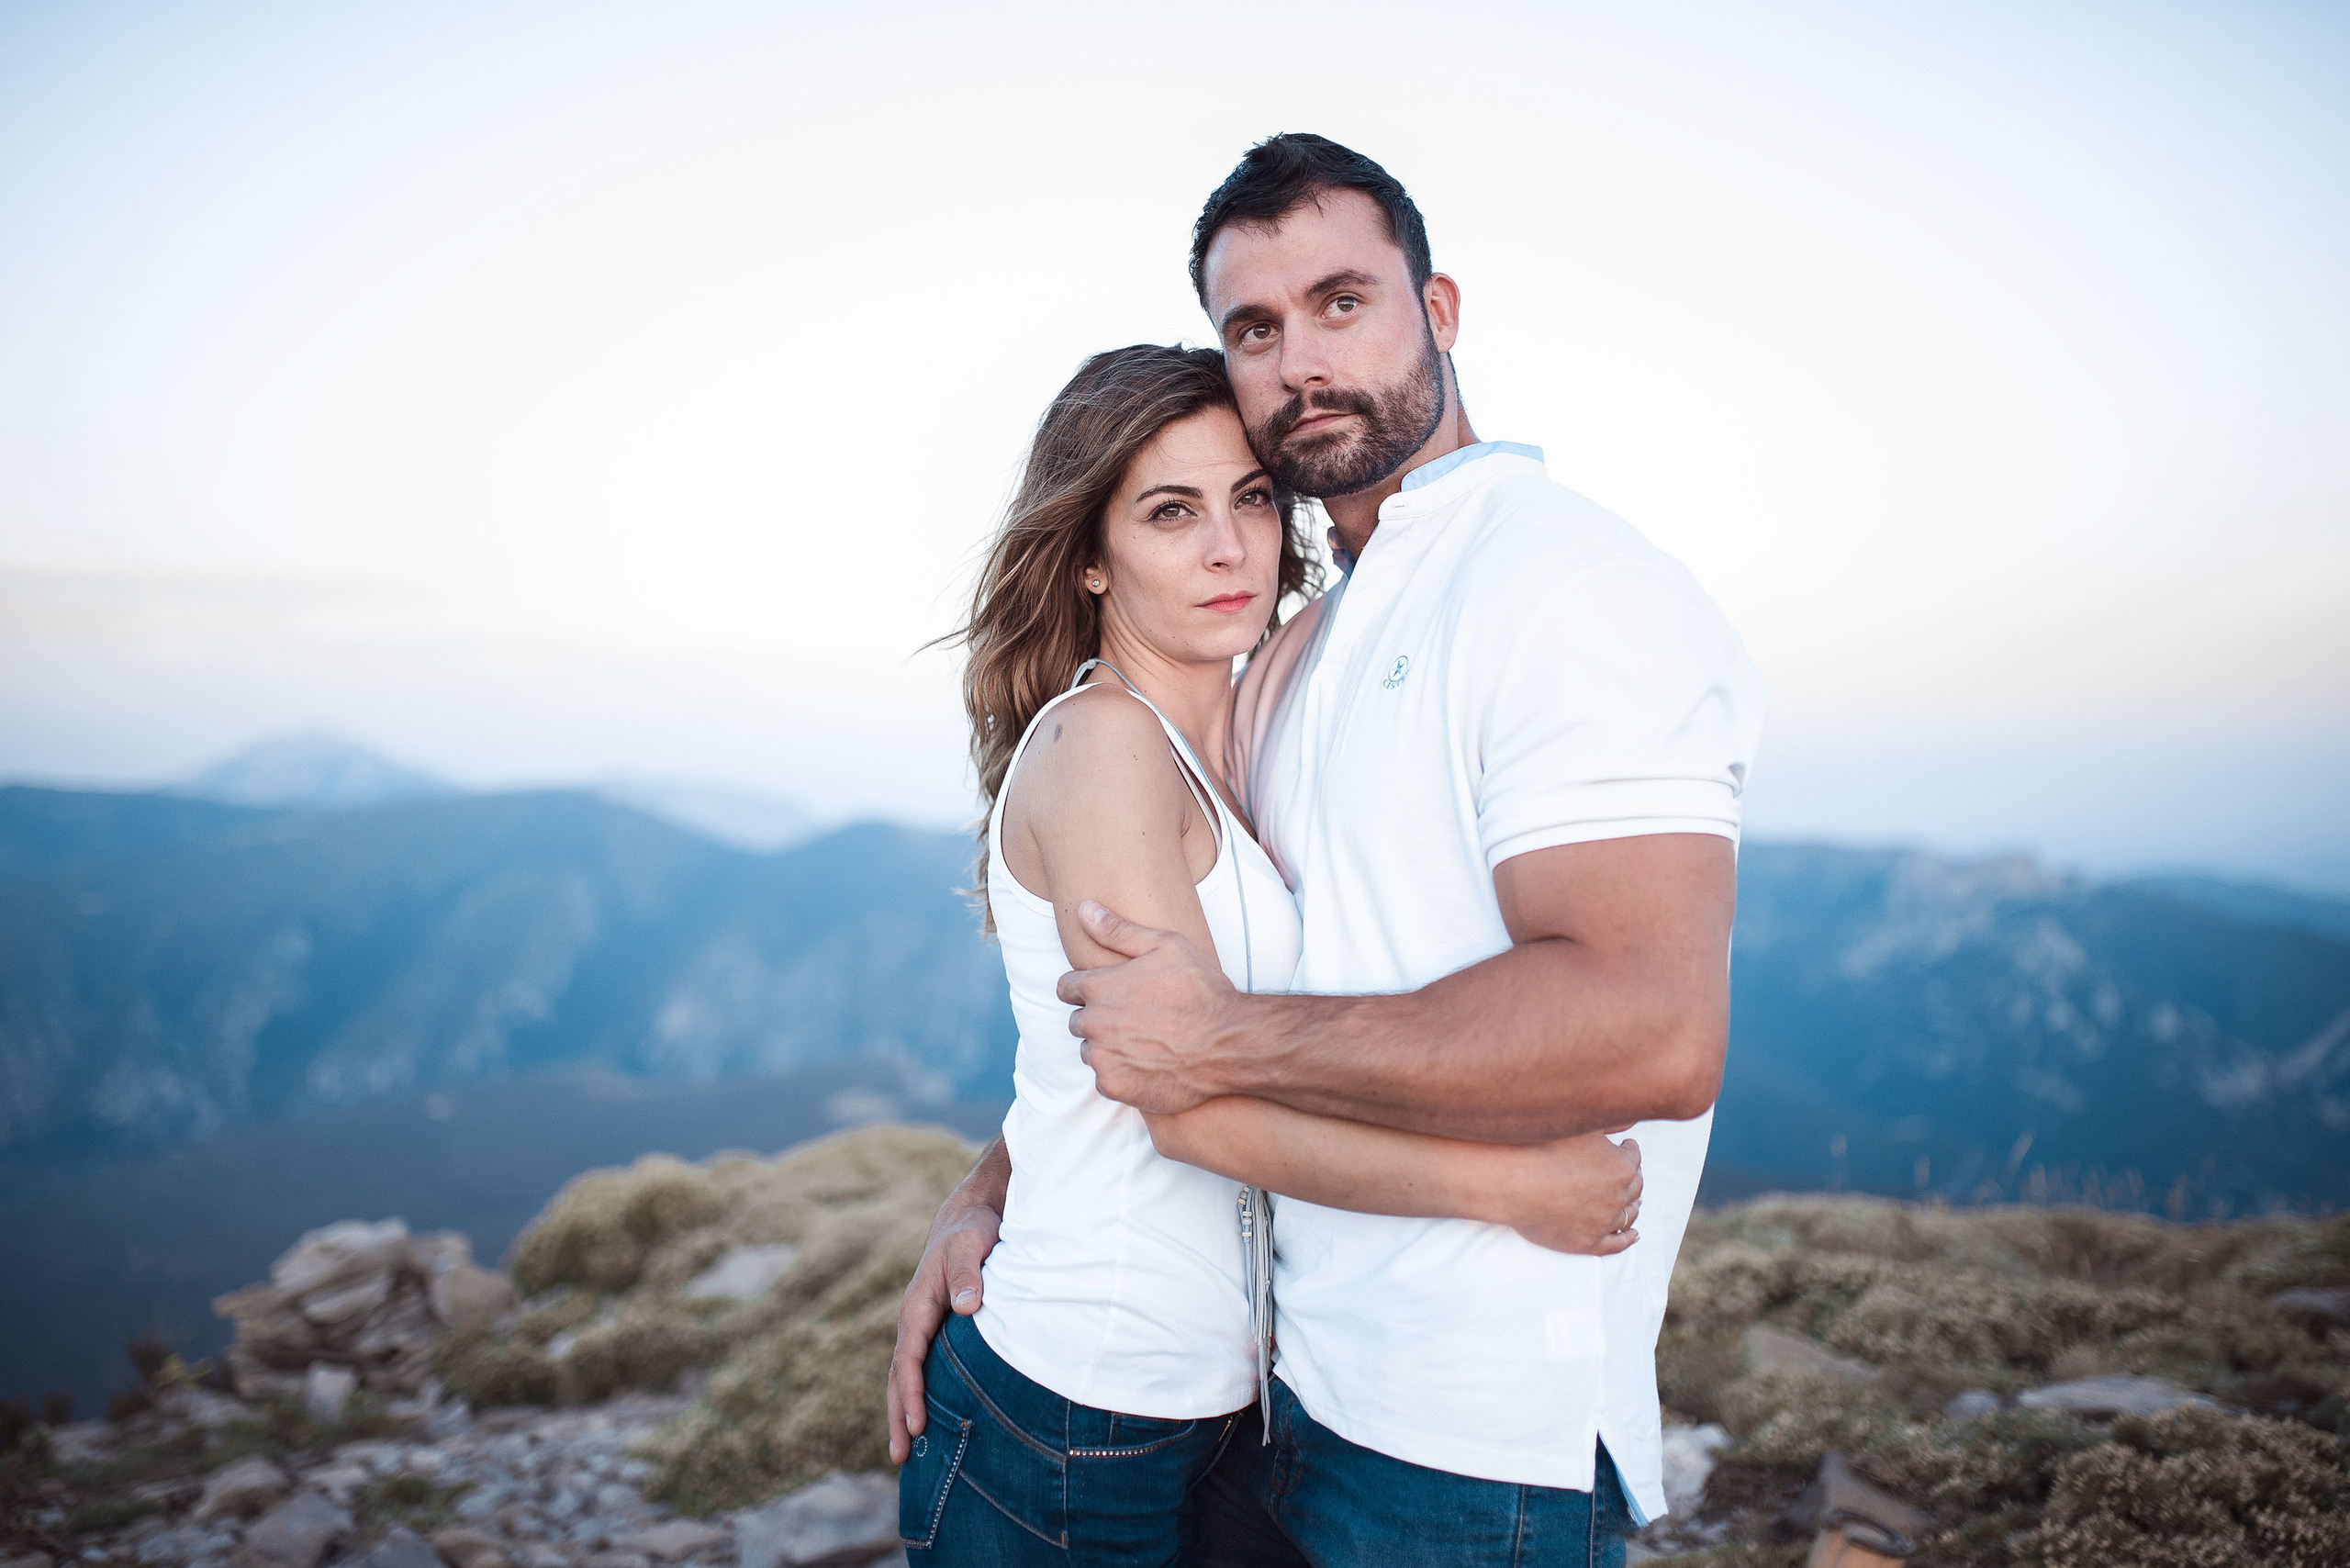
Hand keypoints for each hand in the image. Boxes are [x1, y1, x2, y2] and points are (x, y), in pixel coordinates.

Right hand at [885, 1193, 1001, 1462]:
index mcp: (917, 1306)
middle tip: (899, 1456)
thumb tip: (967, 1306)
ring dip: (904, 1411)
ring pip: (907, 1376)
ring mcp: (924, 1327)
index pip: (908, 1358)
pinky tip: (929, 1420)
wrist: (972, 1215)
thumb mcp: (971, 1244)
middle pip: (898, 1376)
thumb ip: (969, 1273)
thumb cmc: (972, 1230)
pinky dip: (919, 1395)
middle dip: (898, 1415)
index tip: (917, 1424)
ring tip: (904, 1452)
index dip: (911, 1393)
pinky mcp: (938, 1329)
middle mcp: (914, 1320)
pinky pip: (924, 1368)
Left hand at [1056, 900, 1243, 1114]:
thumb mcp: (1166, 946)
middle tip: (1134, 1018)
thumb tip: (1084, 908)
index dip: (1084, 989)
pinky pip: (1105, 1079)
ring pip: (1090, 1051)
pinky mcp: (1115, 1086)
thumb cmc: (1201, 991)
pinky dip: (1122, 1074)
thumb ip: (1118, 930)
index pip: (1066, 988)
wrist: (1229, 1044)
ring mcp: (1102, 1057)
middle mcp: (1093, 1023)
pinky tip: (1149, 1065)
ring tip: (1144, 1042)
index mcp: (1099, 987)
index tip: (1107, 993)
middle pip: (1077, 1021)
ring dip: (1108, 1047)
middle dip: (1098, 1018)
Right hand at [1503, 1133, 1643, 1254]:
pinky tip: (1632, 1235)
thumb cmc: (1541, 1149)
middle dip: (1632, 1177)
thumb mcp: (1580, 1124)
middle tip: (1627, 1171)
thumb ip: (1609, 1121)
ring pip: (1628, 1215)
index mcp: (1621, 1167)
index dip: (1629, 1150)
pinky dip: (1627, 1239)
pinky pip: (1616, 1244)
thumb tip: (1629, 1120)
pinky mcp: (1588, 1242)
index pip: (1634, 1157)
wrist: (1511, 1181)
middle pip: (1634, 1187)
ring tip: (1631, 1200)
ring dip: (1632, 1205)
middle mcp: (1617, 1196)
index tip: (1625, 1146)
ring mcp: (1603, 1221)